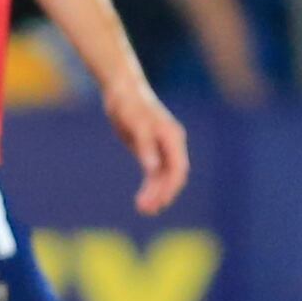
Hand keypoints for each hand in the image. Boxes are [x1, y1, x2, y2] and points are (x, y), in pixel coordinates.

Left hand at [105, 78, 189, 214]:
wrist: (123, 90)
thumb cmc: (129, 105)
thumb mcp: (136, 125)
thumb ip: (145, 147)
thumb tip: (153, 169)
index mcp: (173, 137)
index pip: (178, 168)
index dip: (170, 187)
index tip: (159, 202)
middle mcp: (172, 144)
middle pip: (173, 176)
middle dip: (161, 194)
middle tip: (144, 210)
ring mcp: (163, 148)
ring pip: (164, 177)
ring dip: (155, 194)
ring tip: (142, 209)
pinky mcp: (152, 150)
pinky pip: (155, 174)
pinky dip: (150, 187)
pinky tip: (143, 199)